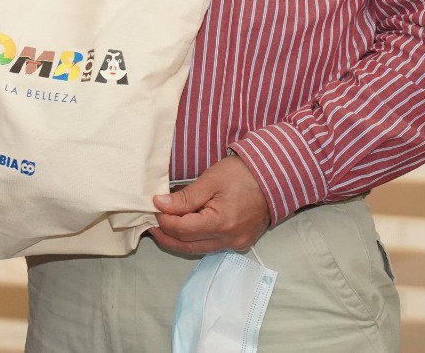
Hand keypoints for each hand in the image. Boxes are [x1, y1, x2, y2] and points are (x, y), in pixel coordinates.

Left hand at [150, 153, 270, 254]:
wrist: (272, 176)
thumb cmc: (241, 174)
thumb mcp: (209, 181)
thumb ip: (184, 197)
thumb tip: (159, 204)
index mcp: (221, 224)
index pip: (182, 230)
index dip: (164, 221)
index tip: (153, 208)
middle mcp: (229, 240)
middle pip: (188, 246)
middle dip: (167, 236)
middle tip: (151, 224)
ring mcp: (236, 244)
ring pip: (199, 249)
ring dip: (179, 240)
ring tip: (164, 226)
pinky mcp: (240, 242)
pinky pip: (211, 246)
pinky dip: (195, 240)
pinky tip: (186, 228)